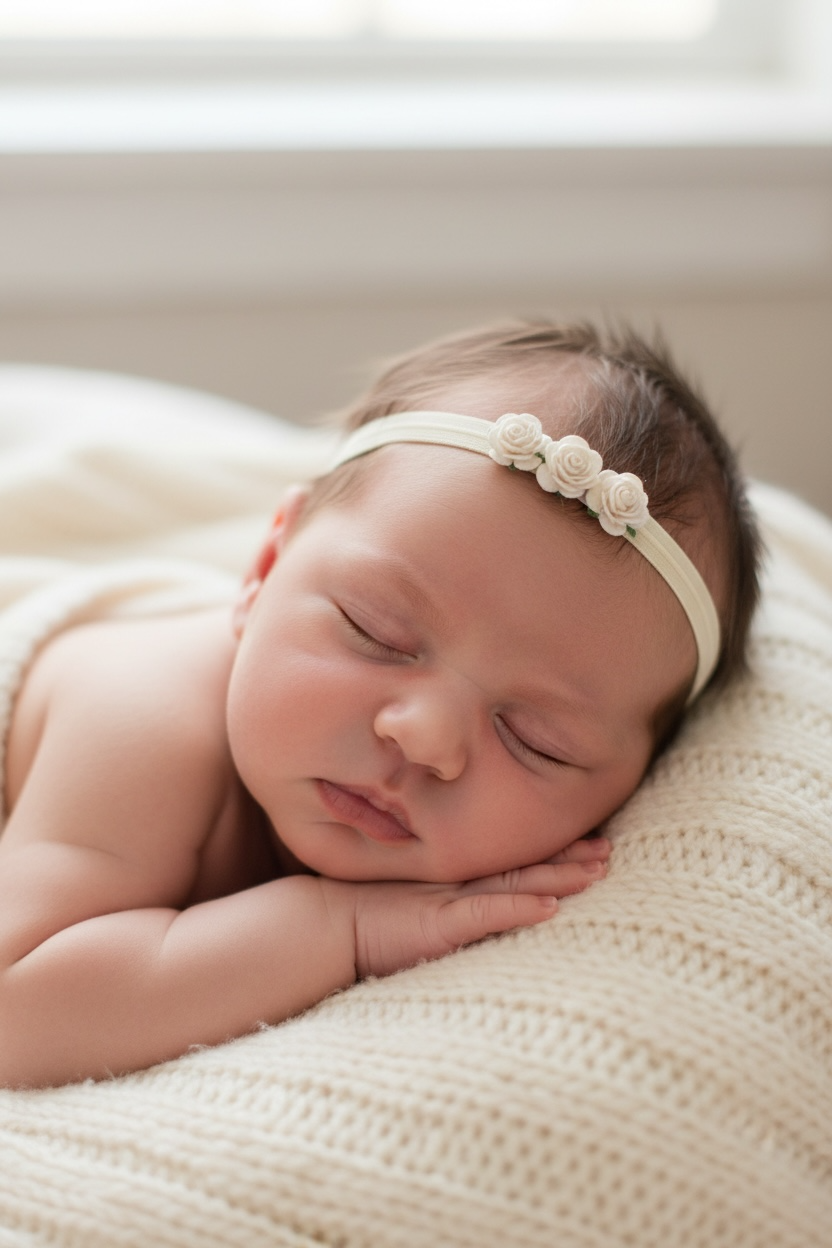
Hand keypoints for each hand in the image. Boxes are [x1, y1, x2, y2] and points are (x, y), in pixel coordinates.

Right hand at [322, 836, 609, 979]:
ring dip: (559, 877)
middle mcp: (458, 886)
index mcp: (454, 881)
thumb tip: (480, 905)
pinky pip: (486, 914)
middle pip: (523, 866)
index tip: (588, 842)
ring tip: (598, 869)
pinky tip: (550, 907)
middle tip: (608, 849)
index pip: (511, 862)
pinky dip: (519, 908)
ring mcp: (450, 902)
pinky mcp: (440, 925)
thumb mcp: (410, 909)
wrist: (320, 927)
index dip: (549, 851)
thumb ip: (442, 904)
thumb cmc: (361, 920)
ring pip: (516, 883)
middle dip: (568, 858)